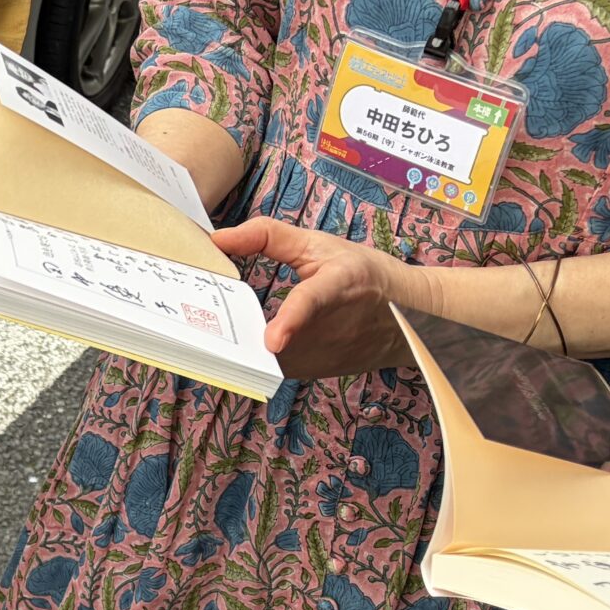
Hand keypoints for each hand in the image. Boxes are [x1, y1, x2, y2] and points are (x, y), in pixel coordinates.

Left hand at [213, 217, 434, 379]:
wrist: (408, 317)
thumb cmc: (361, 274)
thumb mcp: (318, 245)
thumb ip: (266, 237)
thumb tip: (217, 239)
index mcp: (339, 284)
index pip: (312, 302)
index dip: (292, 320)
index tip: (273, 341)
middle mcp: (333, 326)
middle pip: (275, 335)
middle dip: (239, 331)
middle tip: (200, 320)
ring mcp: (324, 356)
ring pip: (268, 355)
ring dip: (240, 342)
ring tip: (215, 324)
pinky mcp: (312, 373)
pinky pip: (271, 365)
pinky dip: (252, 352)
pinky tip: (240, 335)